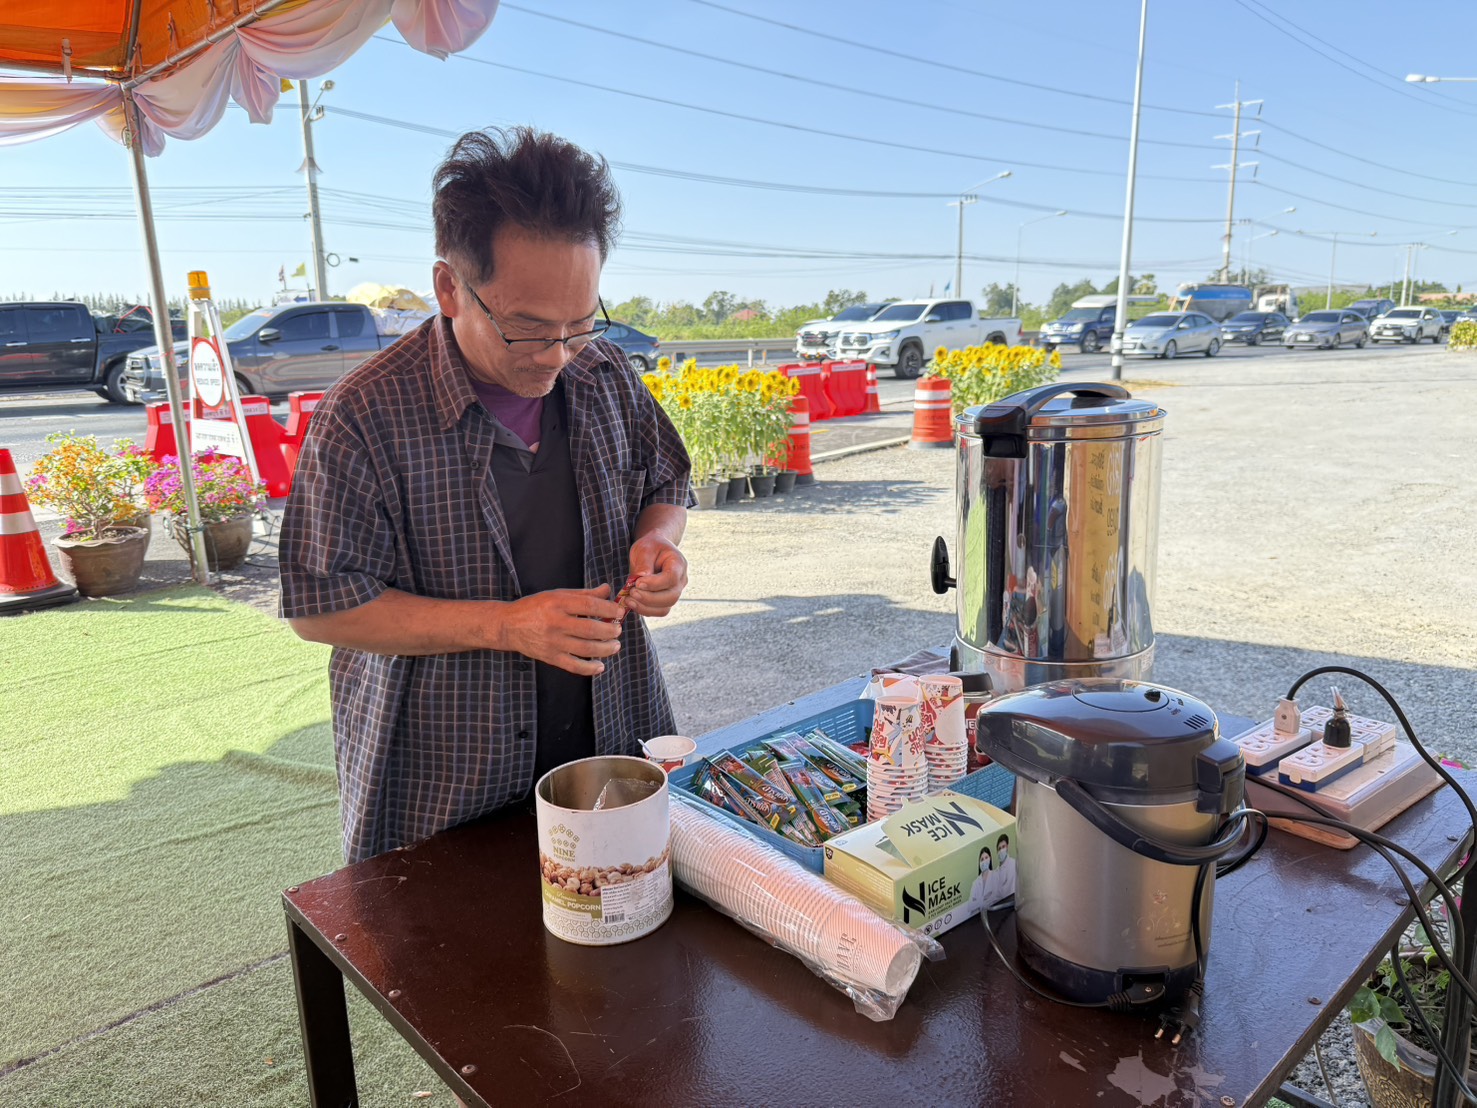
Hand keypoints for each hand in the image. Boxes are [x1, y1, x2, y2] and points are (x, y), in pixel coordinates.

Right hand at [499, 585, 623, 676]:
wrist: (508, 626)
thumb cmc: (536, 607)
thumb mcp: (557, 595)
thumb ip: (584, 594)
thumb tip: (607, 590)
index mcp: (558, 603)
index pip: (590, 605)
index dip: (608, 609)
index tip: (619, 612)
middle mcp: (555, 622)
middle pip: (591, 629)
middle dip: (610, 630)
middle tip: (618, 630)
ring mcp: (553, 642)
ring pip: (586, 648)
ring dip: (606, 649)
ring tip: (615, 645)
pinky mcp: (550, 657)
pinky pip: (574, 666)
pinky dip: (590, 668)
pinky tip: (600, 666)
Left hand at [624, 534, 687, 617]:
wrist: (655, 550)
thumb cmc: (651, 547)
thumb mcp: (645, 548)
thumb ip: (644, 562)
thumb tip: (641, 579)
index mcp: (678, 564)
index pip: (671, 578)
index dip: (654, 584)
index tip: (637, 582)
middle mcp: (681, 581)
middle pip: (671, 597)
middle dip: (649, 598)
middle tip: (631, 593)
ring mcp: (674, 593)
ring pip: (664, 609)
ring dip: (645, 607)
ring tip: (628, 599)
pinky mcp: (665, 601)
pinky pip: (658, 611)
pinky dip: (644, 610)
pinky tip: (631, 602)